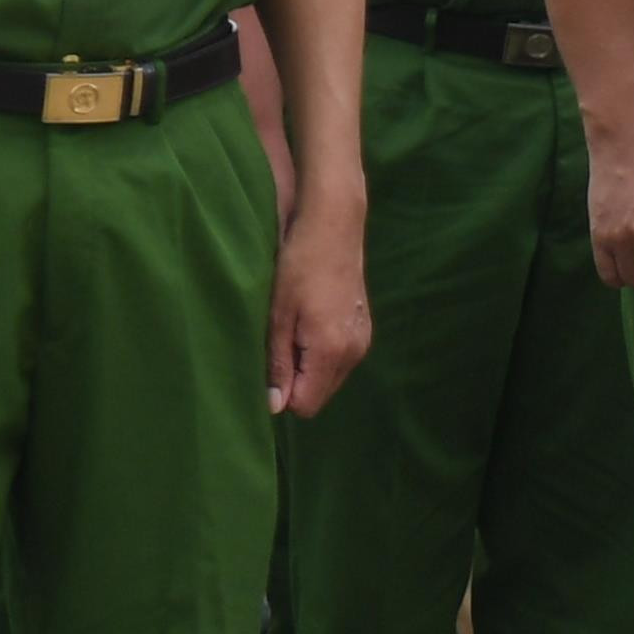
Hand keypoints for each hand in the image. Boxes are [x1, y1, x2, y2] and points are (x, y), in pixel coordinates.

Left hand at [269, 193, 370, 417]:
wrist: (333, 227)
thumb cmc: (297, 267)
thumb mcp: (277, 317)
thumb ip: (278, 364)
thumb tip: (274, 405)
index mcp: (331, 352)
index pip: (305, 405)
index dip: (283, 393)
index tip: (269, 363)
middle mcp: (353, 353)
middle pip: (319, 396)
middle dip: (296, 382)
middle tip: (279, 344)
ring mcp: (362, 341)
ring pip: (329, 379)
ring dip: (309, 368)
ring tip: (294, 330)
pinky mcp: (364, 330)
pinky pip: (339, 361)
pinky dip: (322, 354)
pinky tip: (311, 323)